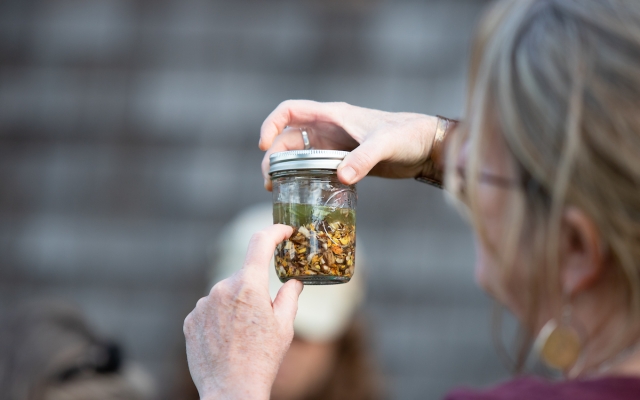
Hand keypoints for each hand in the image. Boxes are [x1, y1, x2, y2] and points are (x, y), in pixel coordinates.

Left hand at [183, 224, 303, 399]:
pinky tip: (226, 340)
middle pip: (243, 276)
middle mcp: (222, 288)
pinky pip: (209, 309)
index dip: (274, 232)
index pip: (260, 243)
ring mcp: (203, 304)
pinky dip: (219, 318)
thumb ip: (289, 296)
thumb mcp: (284, 326)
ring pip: (225, 293)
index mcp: (249, 286)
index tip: (284, 231)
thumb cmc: (263, 359)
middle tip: (262, 317)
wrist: (231, 391)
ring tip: (242, 335)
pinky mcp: (191, 319)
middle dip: (255, 289)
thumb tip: (293, 281)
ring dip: (235, 305)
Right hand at [259, 100, 437, 189]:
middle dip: (274, 156)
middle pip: (289, 138)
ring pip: (299, 155)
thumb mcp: (385, 144)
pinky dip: (304, 178)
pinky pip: (315, 168)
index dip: (271, 124)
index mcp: (332, 115)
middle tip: (269, 181)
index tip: (263, 146)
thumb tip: (341, 177)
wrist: (426, 145)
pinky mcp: (344, 161)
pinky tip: (301, 194)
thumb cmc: (407, 134)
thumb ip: (363, 159)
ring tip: (277, 190)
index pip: (290, 111)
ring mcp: (335, 145)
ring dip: (285, 170)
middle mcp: (329, 128)